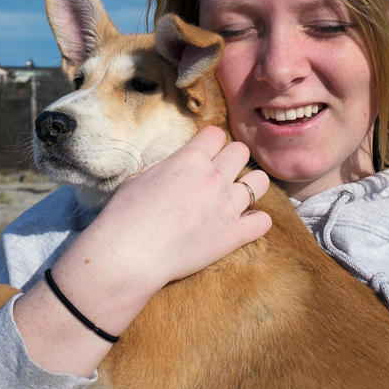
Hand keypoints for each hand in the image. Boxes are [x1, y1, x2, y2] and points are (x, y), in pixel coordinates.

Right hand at [14, 126, 269, 375]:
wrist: (130, 254)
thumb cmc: (125, 215)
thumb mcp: (139, 179)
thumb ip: (163, 171)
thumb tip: (168, 174)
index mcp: (190, 158)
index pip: (216, 134)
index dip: (210, 143)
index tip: (204, 154)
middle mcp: (214, 176)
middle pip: (241, 151)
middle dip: (232, 160)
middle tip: (220, 175)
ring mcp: (227, 206)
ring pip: (260, 182)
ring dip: (249, 186)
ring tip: (235, 197)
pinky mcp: (234, 235)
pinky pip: (263, 220)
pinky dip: (255, 221)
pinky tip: (241, 224)